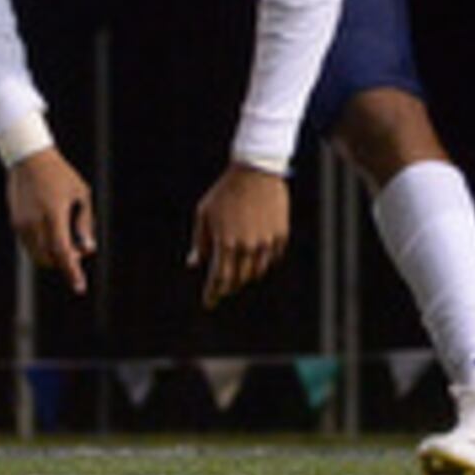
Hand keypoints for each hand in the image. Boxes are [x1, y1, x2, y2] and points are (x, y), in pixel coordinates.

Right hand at [7, 147, 97, 291]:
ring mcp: (22, 224)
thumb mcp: (82, 194)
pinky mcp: (16, 223)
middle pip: (50, 258)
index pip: (62, 252)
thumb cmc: (61, 175)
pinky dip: (43, 249)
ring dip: (53, 257)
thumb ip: (85, 223)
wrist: (29, 159)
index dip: (72, 272)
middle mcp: (35, 222)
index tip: (80, 288)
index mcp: (54, 215)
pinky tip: (54, 237)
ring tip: (68, 245)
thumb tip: (88, 249)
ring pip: (38, 255)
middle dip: (65, 262)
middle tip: (78, 253)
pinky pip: (30, 246)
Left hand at [189, 165, 292, 305]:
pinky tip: (256, 254)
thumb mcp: (204, 214)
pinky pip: (272, 258)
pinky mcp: (280, 234)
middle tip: (222, 285)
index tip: (209, 303)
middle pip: (239, 279)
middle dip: (228, 285)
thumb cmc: (225, 192)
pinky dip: (263, 261)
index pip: (219, 279)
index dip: (213, 294)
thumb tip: (194, 264)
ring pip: (257, 271)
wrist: (256, 170)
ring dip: (246, 274)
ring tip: (239, 270)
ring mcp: (266, 241)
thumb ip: (200, 242)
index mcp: (226, 242)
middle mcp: (247, 246)